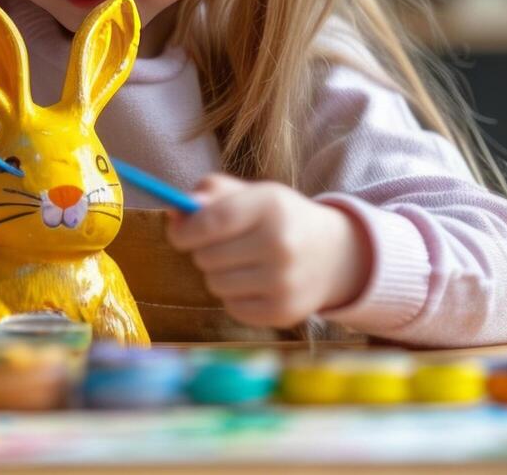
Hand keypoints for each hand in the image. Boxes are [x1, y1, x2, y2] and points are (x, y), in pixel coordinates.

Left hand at [165, 174, 369, 328]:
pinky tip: (255, 283)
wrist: (332, 254)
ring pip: (215, 284)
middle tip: (221, 246)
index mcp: (270, 205)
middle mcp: (280, 244)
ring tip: (240, 264)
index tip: (178, 233)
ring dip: (218, 274)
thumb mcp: (252, 193)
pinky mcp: (283, 312)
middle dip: (203, 251)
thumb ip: (211, 193)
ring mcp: (284, 281)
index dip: (184, 231)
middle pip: (207, 256)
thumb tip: (175, 214)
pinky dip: (234, 296)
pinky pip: (231, 307)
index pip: (211, 221)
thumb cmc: (278, 218)